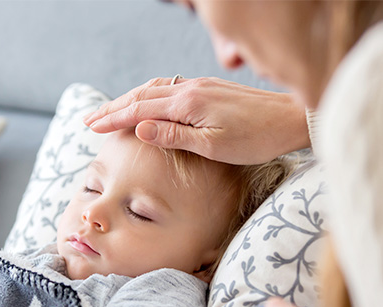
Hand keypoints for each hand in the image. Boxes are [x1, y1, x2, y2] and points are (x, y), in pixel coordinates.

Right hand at [83, 77, 309, 164]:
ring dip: (129, 100)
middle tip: (89, 118)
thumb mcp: (213, 145)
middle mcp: (190, 89)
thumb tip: (138, 128)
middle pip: (141, 95)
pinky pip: (169, 88)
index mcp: (187, 104)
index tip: (91, 126)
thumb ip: (174, 136)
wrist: (293, 118)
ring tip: (111, 111)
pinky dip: (149, 95)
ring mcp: (200, 86)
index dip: (113, 119)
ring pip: (154, 89)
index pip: (139, 110)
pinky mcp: (209, 89)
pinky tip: (148, 102)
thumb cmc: (257, 138)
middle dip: (113, 107)